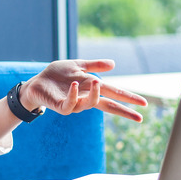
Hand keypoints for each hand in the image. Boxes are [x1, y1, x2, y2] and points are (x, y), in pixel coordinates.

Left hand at [19, 59, 146, 121]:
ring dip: (95, 93)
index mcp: (91, 88)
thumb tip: (114, 64)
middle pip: (108, 106)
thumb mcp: (77, 66)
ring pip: (90, 104)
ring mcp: (74, 104)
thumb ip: (94, 65)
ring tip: (98, 82)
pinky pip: (70, 104)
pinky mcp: (61, 106)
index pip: (114, 95)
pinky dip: (73, 95)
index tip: (144, 104)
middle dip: (124, 110)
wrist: (37, 82)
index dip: (128, 99)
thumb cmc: (56, 75)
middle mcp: (85, 98)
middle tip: (139, 115)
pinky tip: (75, 85)